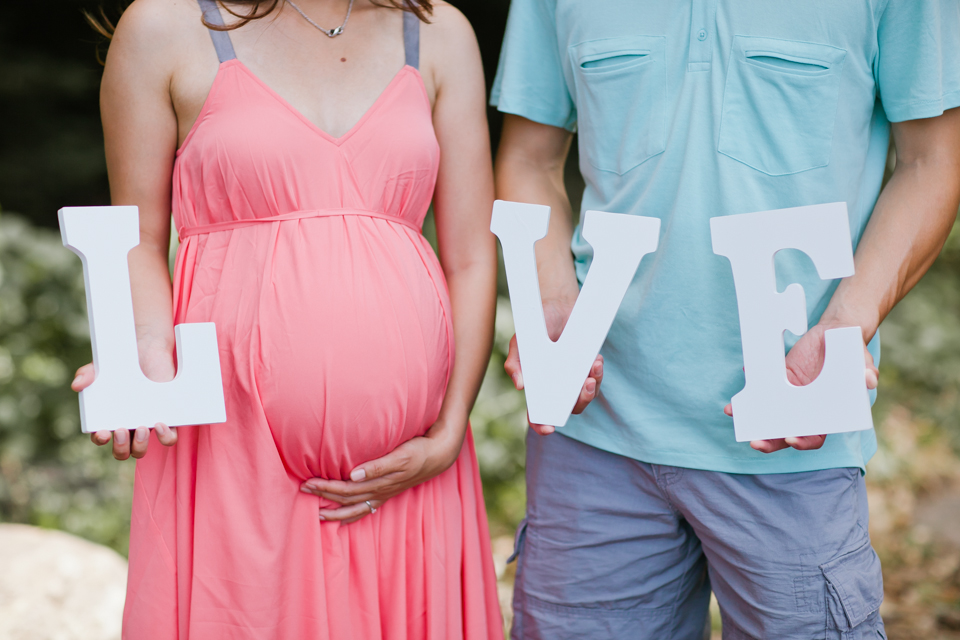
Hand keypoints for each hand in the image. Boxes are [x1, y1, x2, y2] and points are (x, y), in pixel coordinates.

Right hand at [71, 338, 178, 459]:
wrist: (147, 349)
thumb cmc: (120, 362)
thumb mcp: (101, 366)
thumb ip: (87, 374)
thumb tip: (77, 385)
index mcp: (108, 418)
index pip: (100, 438)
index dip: (100, 440)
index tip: (103, 433)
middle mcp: (127, 425)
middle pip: (121, 452)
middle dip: (120, 448)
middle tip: (121, 430)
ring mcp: (146, 423)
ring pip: (141, 449)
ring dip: (140, 446)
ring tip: (142, 428)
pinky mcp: (167, 418)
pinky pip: (168, 438)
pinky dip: (166, 438)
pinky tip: (161, 424)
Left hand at [299, 425, 462, 523]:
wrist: (440, 455)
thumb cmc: (419, 451)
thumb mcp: (400, 455)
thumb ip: (377, 466)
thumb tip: (353, 474)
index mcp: (379, 483)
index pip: (345, 489)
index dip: (325, 488)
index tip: (308, 483)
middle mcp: (379, 492)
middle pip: (346, 499)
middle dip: (323, 497)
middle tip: (303, 491)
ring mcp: (385, 494)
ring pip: (355, 508)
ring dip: (336, 512)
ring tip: (319, 515)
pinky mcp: (389, 492)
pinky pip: (367, 508)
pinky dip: (354, 514)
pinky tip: (347, 515)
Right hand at [503, 297, 603, 434]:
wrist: (558, 305)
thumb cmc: (536, 325)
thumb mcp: (521, 342)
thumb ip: (515, 362)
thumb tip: (520, 385)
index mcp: (537, 385)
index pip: (537, 412)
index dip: (541, 424)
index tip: (548, 429)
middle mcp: (556, 385)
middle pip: (568, 407)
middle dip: (580, 401)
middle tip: (585, 386)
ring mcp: (573, 377)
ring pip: (585, 395)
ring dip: (593, 387)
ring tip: (593, 367)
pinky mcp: (587, 367)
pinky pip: (596, 378)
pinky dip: (598, 372)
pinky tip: (595, 360)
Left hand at [723, 322, 878, 453]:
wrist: (836, 332)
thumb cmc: (852, 351)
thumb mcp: (861, 358)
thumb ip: (865, 369)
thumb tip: (869, 379)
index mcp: (828, 412)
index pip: (815, 437)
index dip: (803, 442)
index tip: (791, 439)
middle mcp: (807, 409)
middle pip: (786, 433)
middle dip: (770, 441)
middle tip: (755, 441)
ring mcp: (791, 396)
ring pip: (770, 416)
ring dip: (752, 419)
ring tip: (735, 415)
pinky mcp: (780, 381)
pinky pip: (762, 392)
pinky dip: (748, 395)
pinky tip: (737, 395)